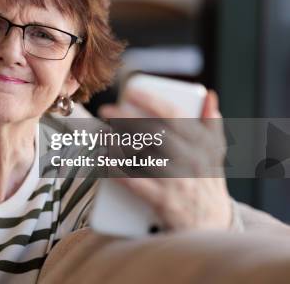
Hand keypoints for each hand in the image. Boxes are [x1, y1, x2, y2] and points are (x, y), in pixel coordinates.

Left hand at [98, 89, 232, 230]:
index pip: (175, 116)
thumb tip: (209, 95)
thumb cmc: (207, 183)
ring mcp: (179, 183)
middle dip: (128, 119)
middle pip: (156, 133)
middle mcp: (192, 161)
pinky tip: (103, 160)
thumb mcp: (215, 154)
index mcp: (202, 144)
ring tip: (102, 132)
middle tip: (107, 110)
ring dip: (121, 143)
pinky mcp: (165, 204)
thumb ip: (211, 124)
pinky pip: (138, 185)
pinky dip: (119, 171)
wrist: (213, 227)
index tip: (130, 90)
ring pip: (146, 157)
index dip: (152, 101)